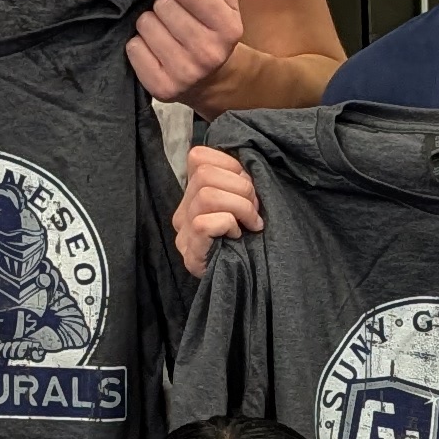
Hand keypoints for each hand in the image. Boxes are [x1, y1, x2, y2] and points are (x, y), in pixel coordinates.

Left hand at [130, 0, 244, 103]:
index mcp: (228, 28)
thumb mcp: (222, 4)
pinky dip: (138, 44)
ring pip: (145, 25)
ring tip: (161, 31)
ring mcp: (186, 73)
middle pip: (163, 5)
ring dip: (149, 23)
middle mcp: (209, 53)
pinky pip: (134, 49)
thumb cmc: (212, 33)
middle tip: (168, 14)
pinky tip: (152, 48)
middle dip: (161, 4)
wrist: (212, 80)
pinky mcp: (163, 88)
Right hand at [172, 143, 265, 276]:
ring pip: (207, 196)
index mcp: (194, 192)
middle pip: (205, 174)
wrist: (247, 282)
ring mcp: (184, 233)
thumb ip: (240, 181)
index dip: (231, 165)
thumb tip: (250, 165)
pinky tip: (237, 236)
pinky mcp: (190, 253)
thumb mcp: (245, 202)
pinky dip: (228, 224)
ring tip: (251, 223)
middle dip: (242, 188)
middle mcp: (183, 210)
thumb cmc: (251, 239)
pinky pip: (205, 223)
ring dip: (240, 207)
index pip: (198, 156)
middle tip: (255, 210)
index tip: (250, 189)